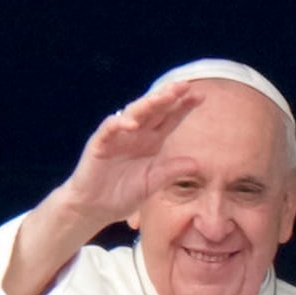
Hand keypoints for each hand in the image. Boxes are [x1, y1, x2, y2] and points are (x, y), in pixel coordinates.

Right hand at [59, 80, 201, 228]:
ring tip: (164, 96)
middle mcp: (136, 134)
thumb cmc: (122, 194)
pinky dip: (119, 124)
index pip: (169, 119)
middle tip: (184, 85)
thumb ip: (171, 171)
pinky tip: (133, 124)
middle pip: (154, 110)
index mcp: (151, 141)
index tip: (200, 96)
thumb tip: (196, 163)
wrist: (94, 209)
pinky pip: (109, 129)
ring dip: (148, 104)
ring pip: (133, 114)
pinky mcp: (99, 144)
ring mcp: (117, 137)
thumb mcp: (152, 183)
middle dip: (168, 96)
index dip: (183, 107)